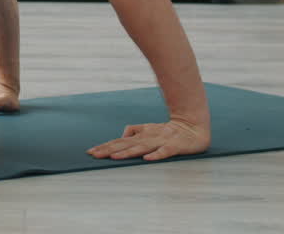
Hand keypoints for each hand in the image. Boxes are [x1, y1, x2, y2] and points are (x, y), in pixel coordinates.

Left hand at [86, 118, 210, 161]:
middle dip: (109, 150)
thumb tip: (121, 136)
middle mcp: (148, 138)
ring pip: (142, 147)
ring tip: (114, 157)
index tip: (90, 152)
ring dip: (127, 152)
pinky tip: (147, 159)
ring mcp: (161, 141)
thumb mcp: (148, 129)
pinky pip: (165, 151)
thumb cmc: (168, 130)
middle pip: (126, 145)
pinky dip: (156, 155)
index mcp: (141, 135)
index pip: (120, 142)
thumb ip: (134, 131)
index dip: (105, 146)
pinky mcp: (175, 146)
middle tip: (94, 155)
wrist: (193, 125)